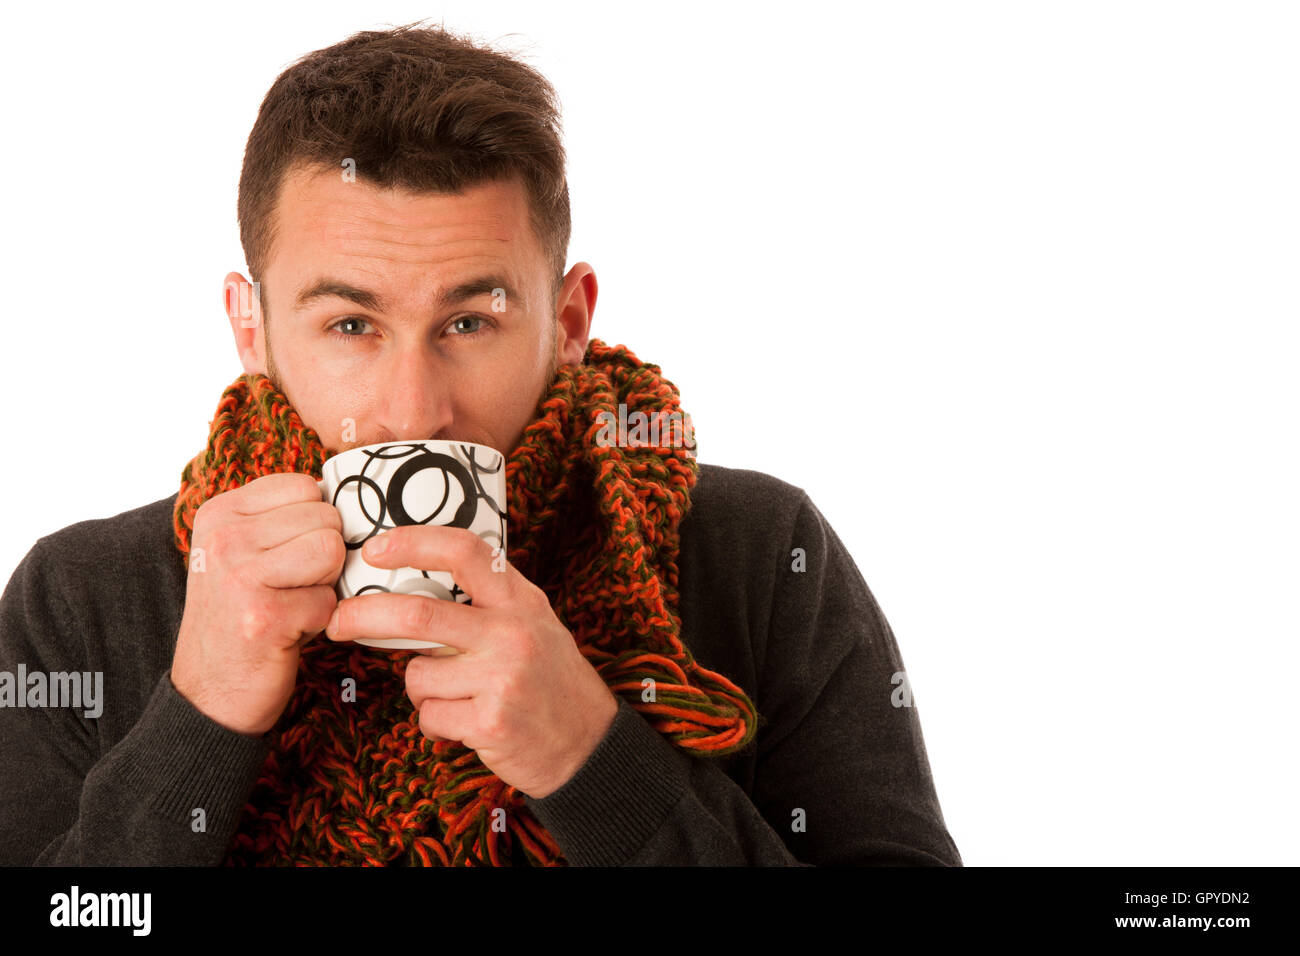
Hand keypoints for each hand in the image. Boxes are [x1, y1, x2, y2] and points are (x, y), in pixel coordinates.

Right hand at [171, 474, 343, 736]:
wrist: (209, 694)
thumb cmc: (241, 616)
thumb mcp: (242, 553)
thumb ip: (281, 517)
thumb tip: (346, 490)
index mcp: (220, 512)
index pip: (306, 486)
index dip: (314, 525)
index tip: (284, 558)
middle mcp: (224, 537)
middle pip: (327, 519)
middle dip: (323, 558)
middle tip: (287, 589)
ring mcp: (240, 575)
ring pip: (333, 552)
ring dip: (325, 586)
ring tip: (290, 605)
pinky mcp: (264, 616)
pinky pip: (330, 601)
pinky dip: (320, 622)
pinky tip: (287, 633)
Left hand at [323, 525, 618, 797]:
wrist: (589, 744)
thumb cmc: (550, 679)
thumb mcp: (532, 623)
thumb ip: (486, 601)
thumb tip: (411, 583)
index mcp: (520, 600)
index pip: (465, 552)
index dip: (414, 543)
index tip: (375, 549)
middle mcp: (513, 633)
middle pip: (417, 612)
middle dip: (364, 616)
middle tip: (338, 621)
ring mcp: (502, 678)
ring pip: (418, 675)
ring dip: (422, 689)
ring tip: (459, 696)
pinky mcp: (491, 722)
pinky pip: (430, 716)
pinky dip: (436, 723)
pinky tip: (468, 723)